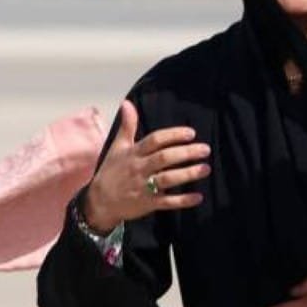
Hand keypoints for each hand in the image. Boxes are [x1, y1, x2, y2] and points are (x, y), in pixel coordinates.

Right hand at [83, 100, 209, 230]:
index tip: (191, 133)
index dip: (173, 135)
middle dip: (186, 153)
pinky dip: (183, 200)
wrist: (100, 201)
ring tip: (206, 168)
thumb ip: (127, 126)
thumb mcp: (117, 147)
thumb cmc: (112, 171)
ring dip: (188, 174)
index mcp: (134, 153)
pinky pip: (167, 202)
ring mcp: (144, 187)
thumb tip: (127, 103)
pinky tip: (198, 197)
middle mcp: (139, 168)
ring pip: (168, 179)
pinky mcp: (148, 204)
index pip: (155, 140)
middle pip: (164, 158)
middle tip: (205, 149)